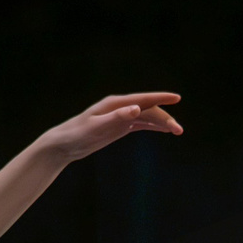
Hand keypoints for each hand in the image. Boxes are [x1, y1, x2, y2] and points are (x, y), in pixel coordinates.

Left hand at [36, 94, 184, 162]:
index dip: (161, 98)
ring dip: (162, 123)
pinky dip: (153, 126)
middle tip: (179, 131)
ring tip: (177, 131)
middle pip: (148, 110)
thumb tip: (138, 109)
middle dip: (165, 118)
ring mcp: (120, 116)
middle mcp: (119, 107)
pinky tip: (163, 130)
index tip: (177, 97)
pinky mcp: (119, 126)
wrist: (64, 144)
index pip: (143, 99)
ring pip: (146, 117)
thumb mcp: (97, 127)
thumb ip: (118, 118)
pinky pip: (140, 124)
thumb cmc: (78, 135)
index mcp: (115, 104)